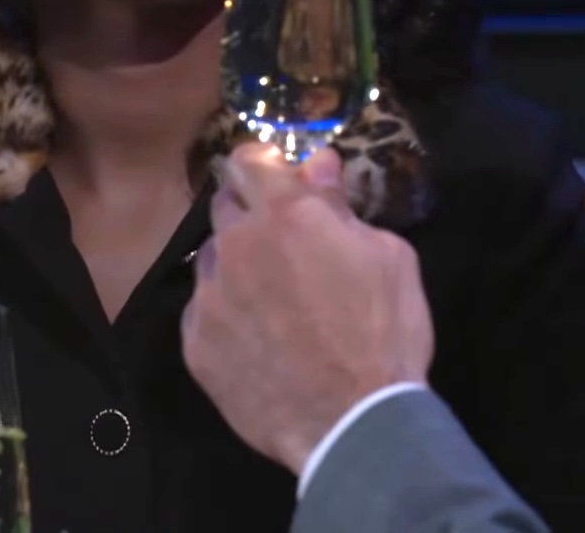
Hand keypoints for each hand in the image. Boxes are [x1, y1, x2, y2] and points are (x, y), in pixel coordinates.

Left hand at [182, 142, 433, 474]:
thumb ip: (342, 207)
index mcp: (286, 214)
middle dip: (250, 213)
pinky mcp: (196, 344)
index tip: (276, 178)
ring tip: (269, 299)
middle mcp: (237, 244)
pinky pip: (202, 312)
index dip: (262, 164)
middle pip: (225, 205)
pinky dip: (225, 315)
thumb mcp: (389, 257)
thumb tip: (318, 166)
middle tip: (281, 241)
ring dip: (236, 265)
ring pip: (213, 260)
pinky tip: (256, 339)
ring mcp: (209, 297)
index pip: (248, 159)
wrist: (353, 425)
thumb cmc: (385, 334)